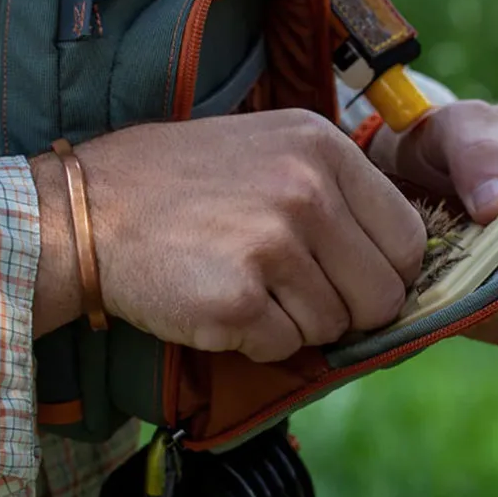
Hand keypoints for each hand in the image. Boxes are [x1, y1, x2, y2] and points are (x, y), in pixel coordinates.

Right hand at [31, 109, 426, 360]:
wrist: (89, 210)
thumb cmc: (178, 182)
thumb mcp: (266, 149)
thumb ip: (334, 192)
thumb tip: (395, 260)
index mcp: (322, 146)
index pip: (408, 238)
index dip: (384, 272)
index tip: (349, 279)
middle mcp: (306, 190)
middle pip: (382, 295)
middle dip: (344, 309)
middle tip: (290, 292)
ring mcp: (271, 245)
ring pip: (333, 327)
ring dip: (292, 323)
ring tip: (240, 283)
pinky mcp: (237, 301)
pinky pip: (284, 350)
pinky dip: (255, 342)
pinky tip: (217, 302)